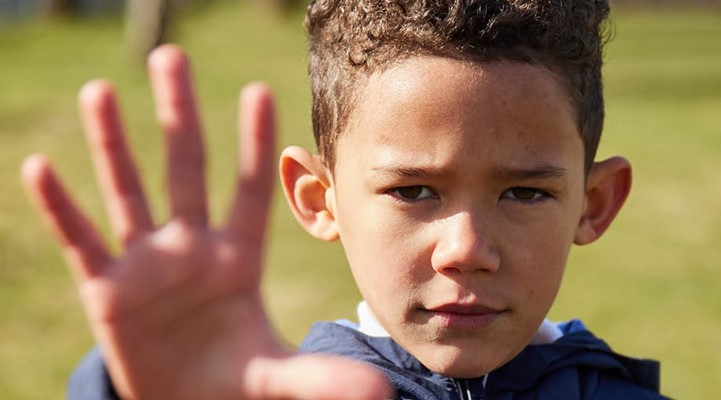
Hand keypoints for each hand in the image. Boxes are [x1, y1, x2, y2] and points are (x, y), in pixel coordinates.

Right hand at [21, 45, 389, 399]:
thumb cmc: (232, 380)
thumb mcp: (275, 380)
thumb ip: (320, 380)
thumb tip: (379, 394)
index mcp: (238, 259)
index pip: (248, 191)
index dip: (252, 146)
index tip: (261, 91)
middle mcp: (192, 248)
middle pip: (186, 170)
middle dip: (179, 116)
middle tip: (172, 56)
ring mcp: (147, 264)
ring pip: (130, 191)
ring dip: (113, 144)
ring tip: (100, 90)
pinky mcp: (107, 290)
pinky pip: (82, 240)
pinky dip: (61, 207)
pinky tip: (40, 167)